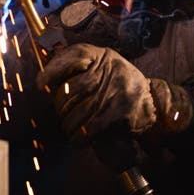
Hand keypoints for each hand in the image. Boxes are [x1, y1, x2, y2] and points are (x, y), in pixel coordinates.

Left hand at [36, 44, 193, 144]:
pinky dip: (80, 136)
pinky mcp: (120, 111)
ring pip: (78, 111)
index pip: (74, 55)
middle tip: (61, 114)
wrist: (152, 100)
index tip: (41, 84)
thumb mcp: (104, 65)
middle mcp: (110, 69)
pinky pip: (90, 127)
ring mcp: (116, 90)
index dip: (54, 70)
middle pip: (71, 89)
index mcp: (102, 55)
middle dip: (61, 107)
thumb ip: (79, 67)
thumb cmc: (118, 83)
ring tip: (68, 128)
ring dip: (68, 125)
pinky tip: (78, 139)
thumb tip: (48, 83)